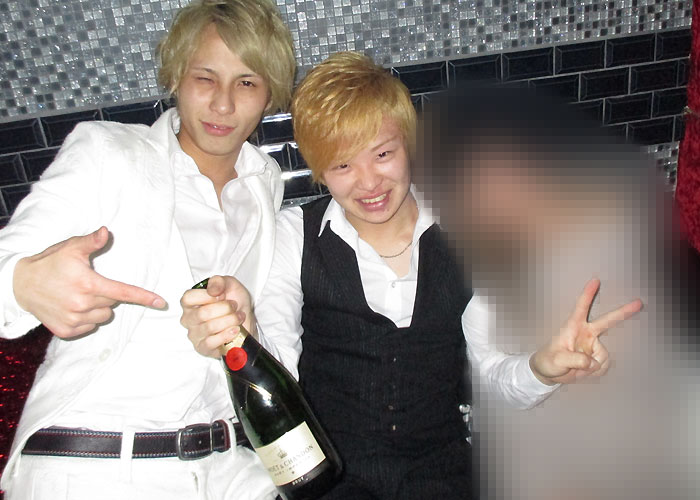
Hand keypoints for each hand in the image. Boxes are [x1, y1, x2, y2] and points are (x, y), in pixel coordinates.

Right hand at [12, 226, 166, 338]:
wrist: (20, 285)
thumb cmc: (49, 263)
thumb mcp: (71, 248)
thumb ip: (92, 242)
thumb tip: (107, 232)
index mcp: (88, 284)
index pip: (123, 292)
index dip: (144, 297)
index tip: (161, 302)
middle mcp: (82, 305)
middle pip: (113, 302)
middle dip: (107, 293)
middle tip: (88, 283)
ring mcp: (74, 320)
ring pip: (103, 316)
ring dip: (98, 307)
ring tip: (79, 295)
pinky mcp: (66, 331)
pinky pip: (89, 326)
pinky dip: (85, 318)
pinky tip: (71, 307)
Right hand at [180, 275, 256, 358]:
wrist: (246, 322)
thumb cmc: (234, 303)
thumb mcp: (230, 285)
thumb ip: (219, 281)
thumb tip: (212, 290)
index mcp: (190, 303)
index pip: (188, 298)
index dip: (207, 296)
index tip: (221, 295)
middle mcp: (189, 319)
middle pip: (202, 314)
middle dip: (225, 308)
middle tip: (234, 306)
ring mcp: (194, 334)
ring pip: (210, 327)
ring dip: (230, 320)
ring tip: (239, 317)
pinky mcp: (203, 348)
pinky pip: (211, 342)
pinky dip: (226, 335)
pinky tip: (235, 330)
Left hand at [530, 278, 642, 385]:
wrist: (550, 373)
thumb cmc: (548, 361)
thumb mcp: (556, 361)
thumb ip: (574, 360)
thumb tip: (592, 362)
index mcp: (572, 327)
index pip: (581, 308)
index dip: (588, 294)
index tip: (595, 280)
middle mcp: (586, 333)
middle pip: (607, 321)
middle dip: (623, 312)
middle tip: (638, 303)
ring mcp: (593, 345)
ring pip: (604, 356)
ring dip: (593, 366)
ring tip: (577, 369)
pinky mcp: (597, 357)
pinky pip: (604, 366)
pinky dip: (596, 372)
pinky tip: (584, 372)